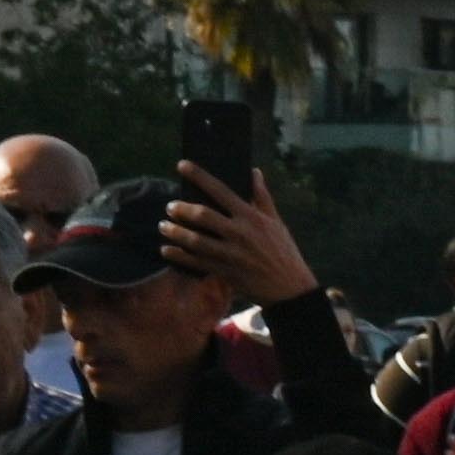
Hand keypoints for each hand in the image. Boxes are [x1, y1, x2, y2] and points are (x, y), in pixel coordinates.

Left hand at [160, 160, 313, 306]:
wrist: (290, 290)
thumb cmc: (284, 253)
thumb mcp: (276, 222)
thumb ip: (262, 196)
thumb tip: (254, 171)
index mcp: (251, 217)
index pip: (220, 190)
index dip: (199, 176)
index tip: (182, 165)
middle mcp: (239, 234)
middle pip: (202, 216)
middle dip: (181, 209)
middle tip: (170, 207)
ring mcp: (231, 255)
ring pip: (195, 240)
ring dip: (175, 232)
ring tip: (164, 226)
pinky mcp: (225, 273)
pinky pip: (196, 263)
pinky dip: (178, 256)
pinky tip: (167, 250)